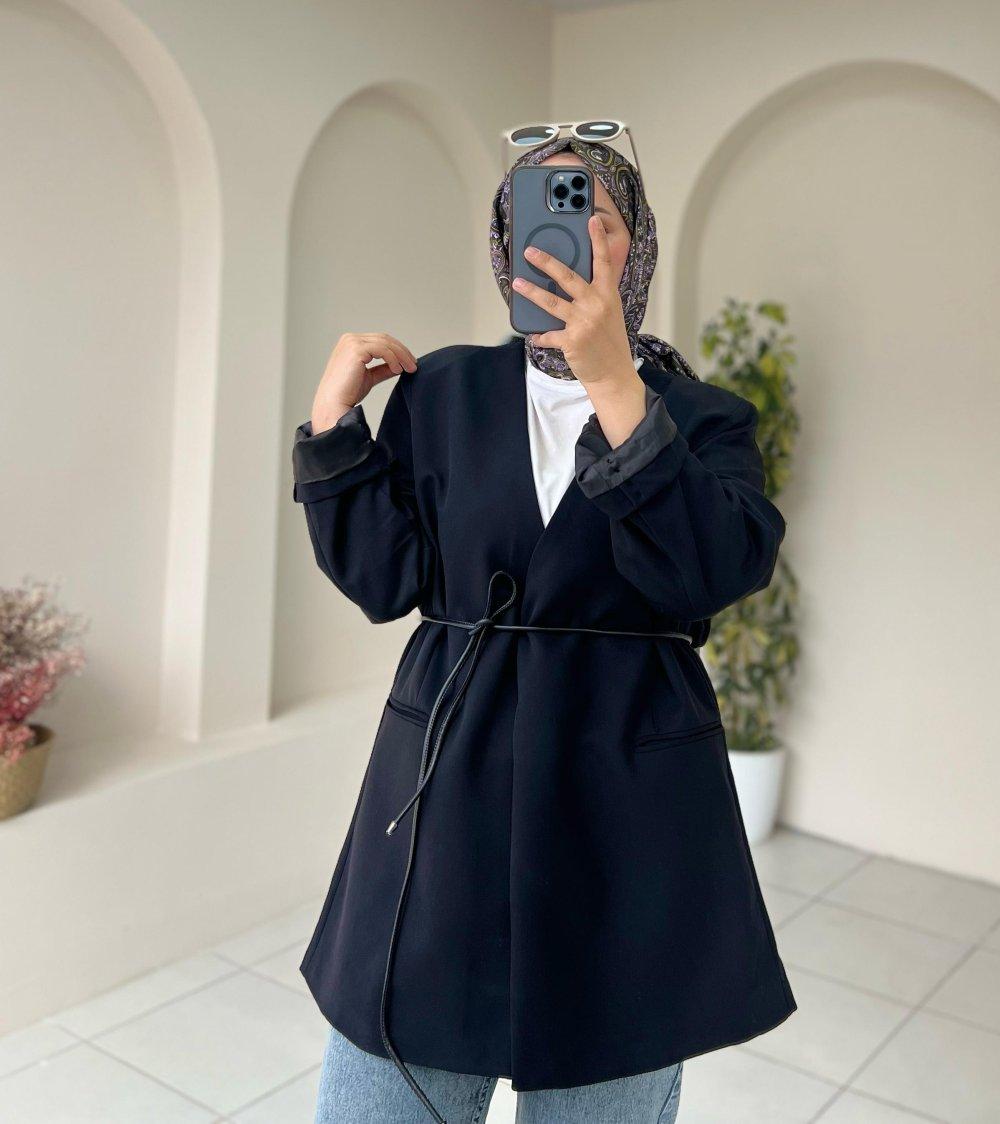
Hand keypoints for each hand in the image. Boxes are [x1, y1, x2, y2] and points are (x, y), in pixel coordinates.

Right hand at [311, 332, 417, 433]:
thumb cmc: (347, 394)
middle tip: (413, 365)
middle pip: (384, 339)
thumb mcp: (369, 377)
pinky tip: (398, 370)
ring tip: (409, 369)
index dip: (397, 349)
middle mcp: (350, 339)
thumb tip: (399, 367)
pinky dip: (393, 359)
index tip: (409, 362)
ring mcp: (352, 343)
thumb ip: (382, 369)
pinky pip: (382, 350)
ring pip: (385, 343)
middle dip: (402, 351)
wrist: (334, 405)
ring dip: (401, 355)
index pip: (379, 340)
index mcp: (350, 343)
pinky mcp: (356, 350)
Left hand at [511, 215, 635, 390]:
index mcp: (607, 294)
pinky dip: (539, 336)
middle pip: (568, 277)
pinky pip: (548, 335)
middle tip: (530, 251)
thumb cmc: (609, 342)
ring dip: (531, 292)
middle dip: (546, 262)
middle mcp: (596, 305)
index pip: (603, 262)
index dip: (597, 240)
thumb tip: (568, 282)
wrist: (614, 374)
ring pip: (551, 302)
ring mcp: (583, 322)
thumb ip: (595, 295)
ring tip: (517, 283)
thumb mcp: (610, 312)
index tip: (591, 220)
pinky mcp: (572, 340)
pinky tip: (533, 335)